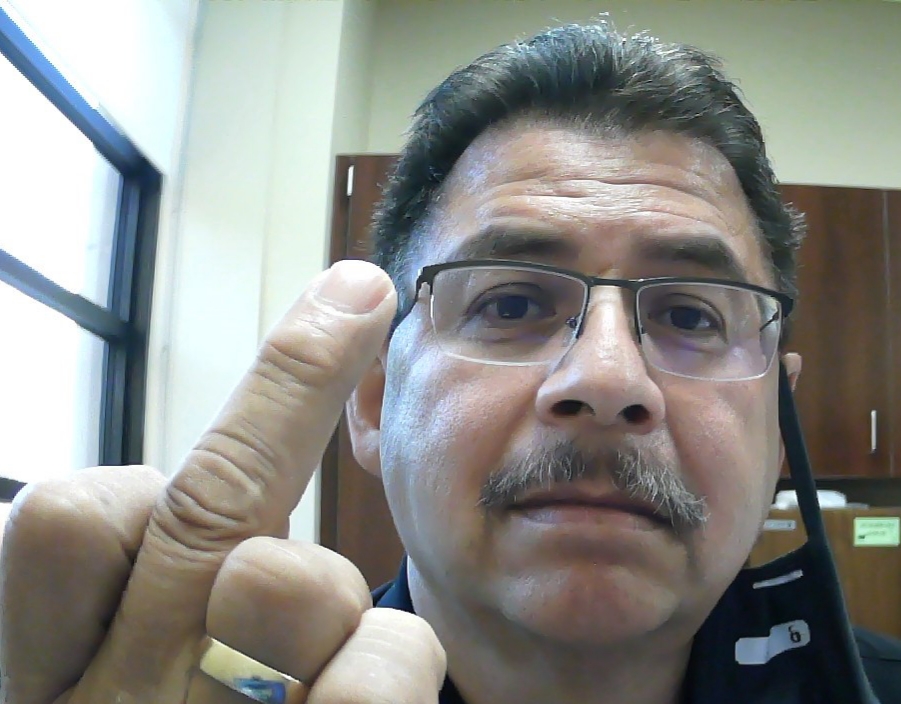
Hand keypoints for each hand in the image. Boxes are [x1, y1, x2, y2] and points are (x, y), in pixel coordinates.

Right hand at [0, 260, 445, 703]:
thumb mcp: (103, 699)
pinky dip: (389, 668)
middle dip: (294, 375)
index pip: (69, 524)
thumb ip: (113, 616)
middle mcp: (122, 689)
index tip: (169, 458)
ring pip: (296, 575)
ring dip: (326, 599)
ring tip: (300, 677)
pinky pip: (385, 656)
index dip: (125, 481)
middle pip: (204, 498)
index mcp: (56, 679)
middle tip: (357, 290)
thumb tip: (148, 524)